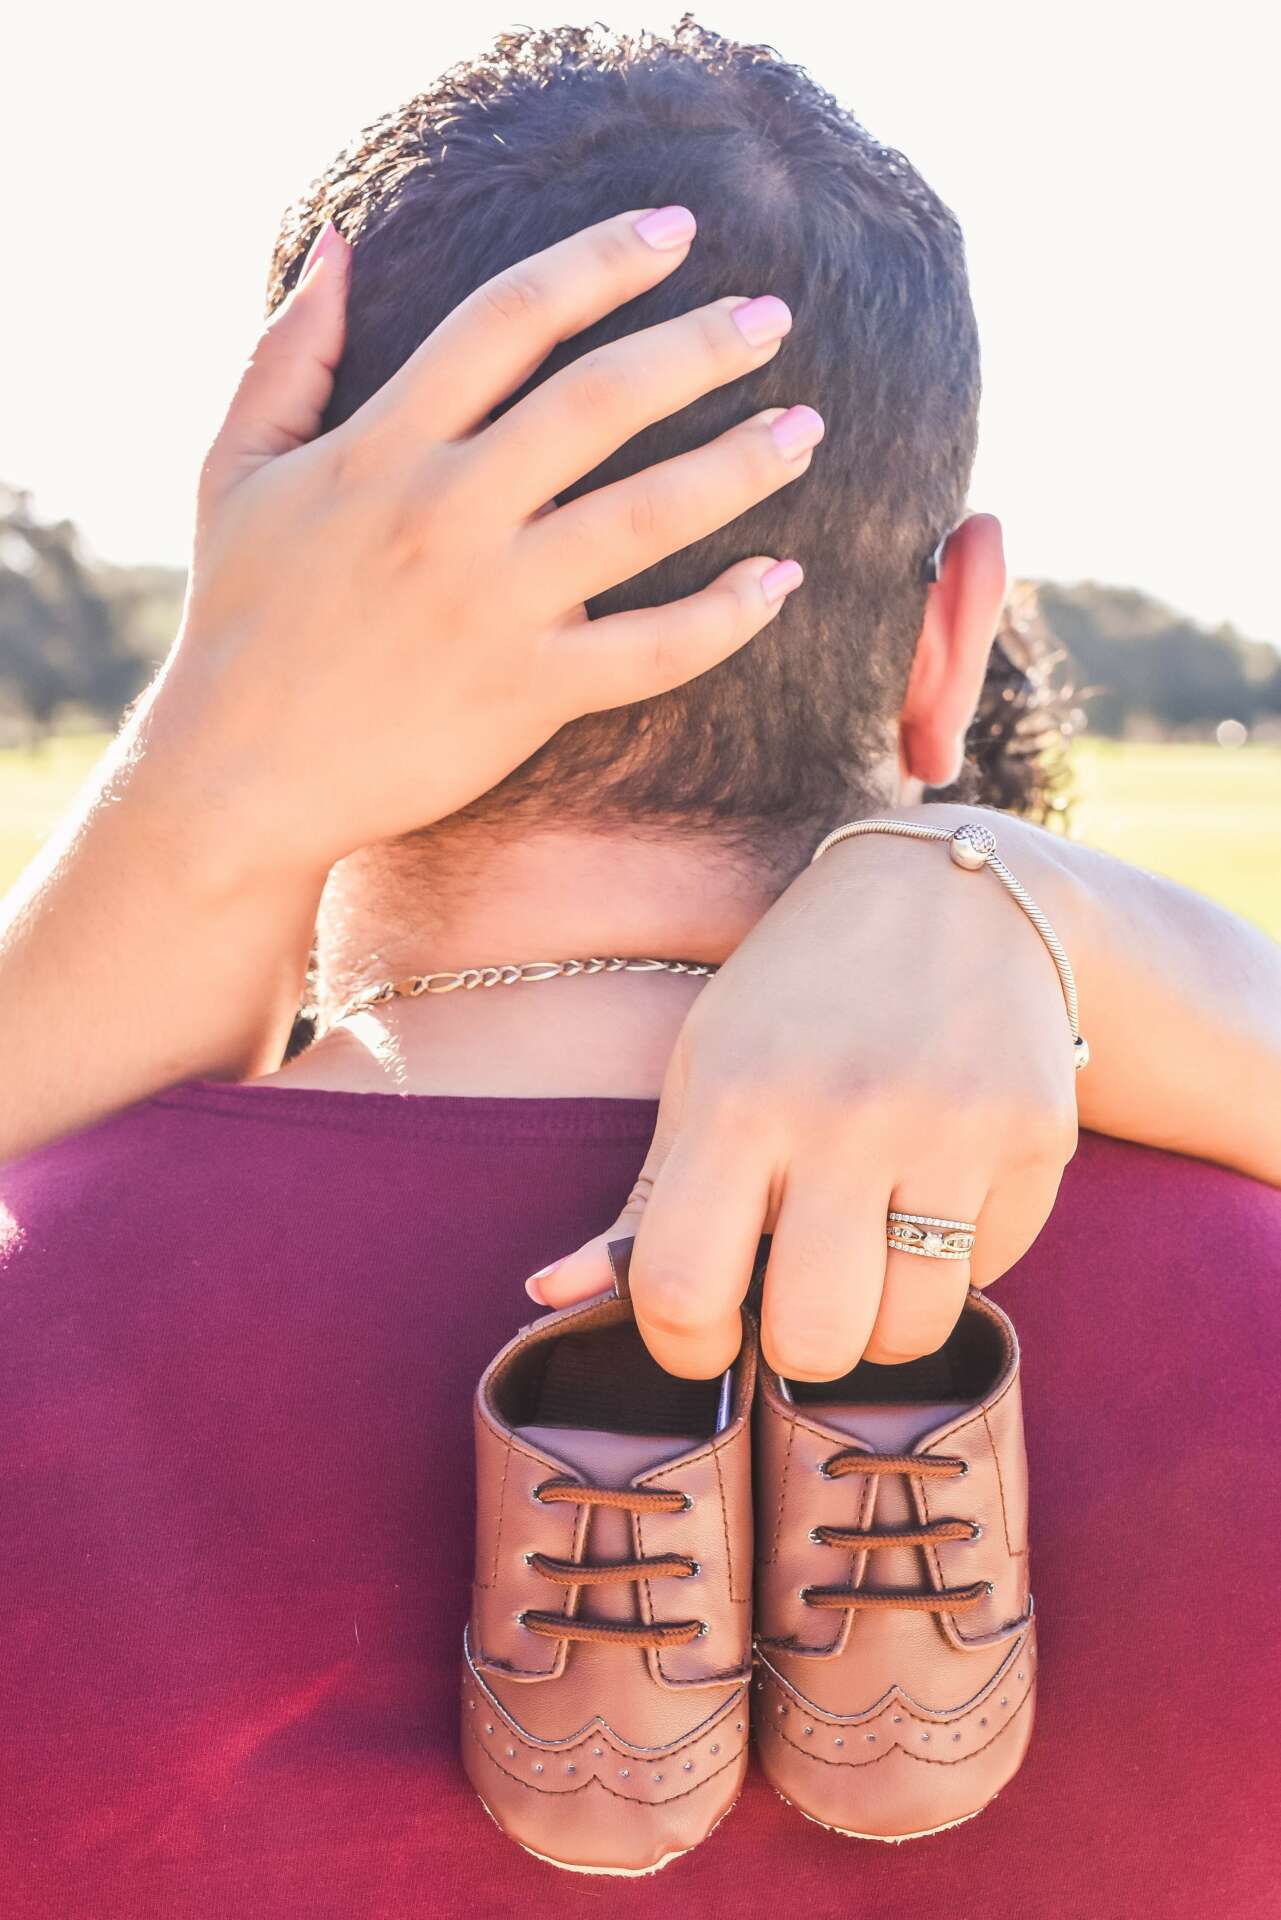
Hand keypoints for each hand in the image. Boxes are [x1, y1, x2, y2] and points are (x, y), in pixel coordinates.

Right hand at [156, 207, 818, 870]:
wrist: (238, 773)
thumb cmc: (239, 616)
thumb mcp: (233, 467)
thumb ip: (286, 351)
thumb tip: (335, 243)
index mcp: (381, 445)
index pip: (511, 319)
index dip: (602, 261)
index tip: (676, 232)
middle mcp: (448, 512)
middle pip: (602, 400)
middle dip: (701, 347)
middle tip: (774, 319)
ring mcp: (493, 605)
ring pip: (646, 516)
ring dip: (739, 465)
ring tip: (804, 428)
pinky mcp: (526, 692)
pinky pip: (651, 651)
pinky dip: (726, 616)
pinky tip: (782, 579)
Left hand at [528, 811, 1079, 1377]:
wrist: (956, 894)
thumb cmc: (800, 1000)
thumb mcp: (705, 1071)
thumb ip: (642, 1200)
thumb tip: (551, 1298)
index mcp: (738, 1098)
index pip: (680, 1287)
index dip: (686, 1346)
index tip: (711, 1331)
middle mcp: (845, 1114)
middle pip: (814, 1338)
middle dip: (802, 1348)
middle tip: (805, 1296)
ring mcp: (951, 1126)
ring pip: (912, 1330)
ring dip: (886, 1317)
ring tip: (874, 1245)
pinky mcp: (1038, 1136)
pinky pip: (990, 1271)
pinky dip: (959, 1255)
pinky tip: (943, 1180)